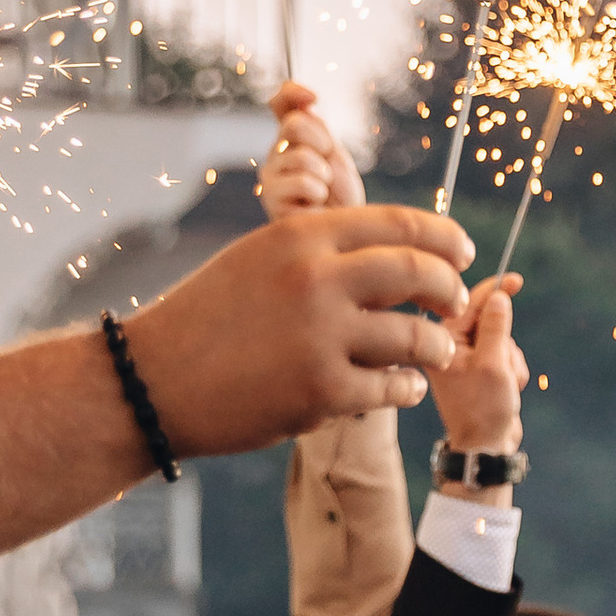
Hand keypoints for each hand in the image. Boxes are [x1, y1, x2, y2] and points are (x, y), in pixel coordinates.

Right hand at [123, 208, 470, 450]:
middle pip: (420, 273)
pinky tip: (402, 387)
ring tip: (433, 350)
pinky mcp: (322, 390)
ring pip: (416, 335)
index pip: (399, 224)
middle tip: (458, 303)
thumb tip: (398, 249)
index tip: (463, 254)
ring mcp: (321, 335)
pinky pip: (394, 387)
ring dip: (436, 346)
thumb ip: (323, 251)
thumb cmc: (210, 318)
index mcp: (300, 234)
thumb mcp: (260, 259)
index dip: (444, 240)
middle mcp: (315, 277)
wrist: (152, 380)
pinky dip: (407, 388)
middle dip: (451, 289)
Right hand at [258, 81, 363, 217]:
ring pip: (301, 156)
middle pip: (294, 124)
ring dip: (323, 174)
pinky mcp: (272, 200)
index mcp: (289, 139)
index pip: (281, 103)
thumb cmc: (340, 196)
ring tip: (322, 191)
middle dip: (322, 143)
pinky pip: (304, 183)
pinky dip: (319, 193)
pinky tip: (313, 206)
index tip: (314, 97)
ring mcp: (270, 177)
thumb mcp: (332, 153)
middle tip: (327, 169)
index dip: (292, 93)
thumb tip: (304, 97)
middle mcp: (274, 155)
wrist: (345, 232)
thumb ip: (315, 125)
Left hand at [430, 274, 526, 458]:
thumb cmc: (484, 409)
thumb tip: (499, 296)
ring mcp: (466, 359)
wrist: (486, 447)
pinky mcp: (480, 369)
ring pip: (502, 339)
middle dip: (505, 342)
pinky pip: (506, 355)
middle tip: (504, 366)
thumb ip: (495, 327)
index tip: (516, 280)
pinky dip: (513, 369)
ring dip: (511, 359)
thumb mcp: (493, 364)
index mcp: (442, 342)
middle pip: (490, 321)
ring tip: (505, 383)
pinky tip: (508, 388)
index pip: (469, 304)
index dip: (495, 290)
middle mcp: (450, 347)